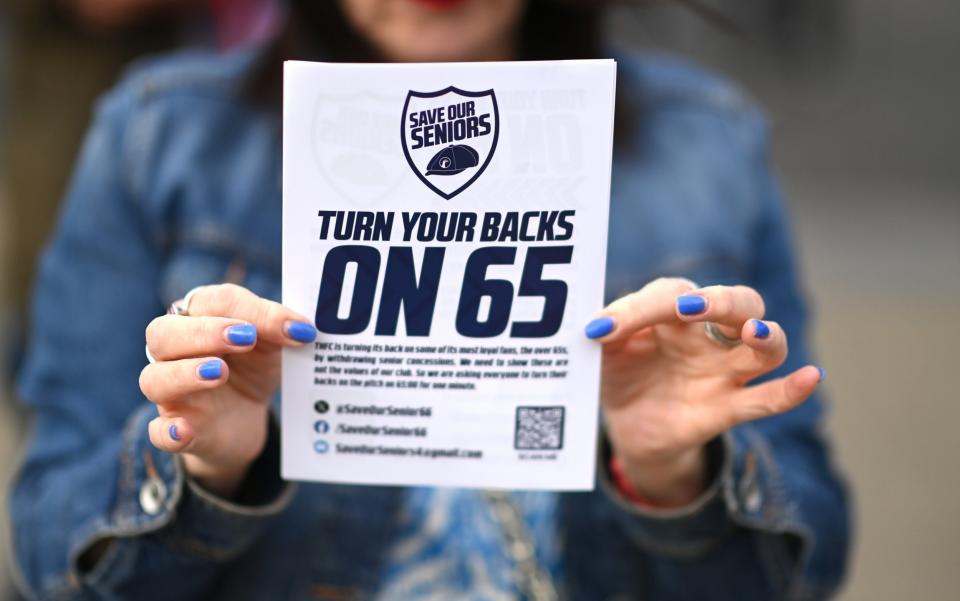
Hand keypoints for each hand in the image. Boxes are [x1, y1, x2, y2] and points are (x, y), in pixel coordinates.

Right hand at [139, 284, 316, 497]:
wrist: (247, 416)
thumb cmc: (252, 367)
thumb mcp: (270, 345)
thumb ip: (279, 329)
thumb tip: (301, 329)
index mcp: (198, 318)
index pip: (207, 302)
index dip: (239, 310)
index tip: (271, 325)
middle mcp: (174, 352)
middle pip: (162, 333)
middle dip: (203, 333)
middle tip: (245, 338)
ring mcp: (171, 392)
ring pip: (154, 378)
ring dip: (184, 374)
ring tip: (220, 372)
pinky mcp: (175, 429)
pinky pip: (159, 432)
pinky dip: (167, 431)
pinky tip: (183, 430)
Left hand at [587, 278, 821, 505]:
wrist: (629, 422)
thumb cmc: (621, 370)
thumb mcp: (603, 351)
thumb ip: (603, 334)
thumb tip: (595, 327)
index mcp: (675, 310)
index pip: (671, 294)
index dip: (638, 308)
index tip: (601, 329)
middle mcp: (708, 333)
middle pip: (740, 303)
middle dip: (723, 301)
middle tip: (694, 307)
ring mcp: (724, 370)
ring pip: (766, 347)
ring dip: (766, 336)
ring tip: (753, 332)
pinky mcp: (729, 408)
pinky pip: (767, 398)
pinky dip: (792, 390)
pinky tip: (811, 377)